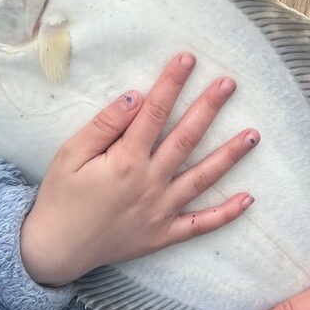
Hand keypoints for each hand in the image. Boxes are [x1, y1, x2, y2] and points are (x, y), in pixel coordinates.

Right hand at [19, 52, 259, 286]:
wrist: (55, 249)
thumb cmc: (60, 197)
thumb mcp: (70, 154)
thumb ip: (104, 126)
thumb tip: (135, 97)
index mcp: (126, 161)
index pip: (154, 112)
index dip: (171, 83)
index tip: (187, 59)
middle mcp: (150, 183)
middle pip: (186, 139)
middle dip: (208, 108)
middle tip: (230, 84)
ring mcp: (161, 211)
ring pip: (202, 178)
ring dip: (230, 155)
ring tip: (254, 133)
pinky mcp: (163, 234)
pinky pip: (200, 225)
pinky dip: (225, 214)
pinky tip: (248, 199)